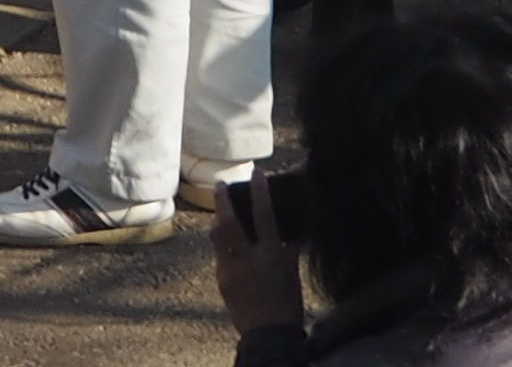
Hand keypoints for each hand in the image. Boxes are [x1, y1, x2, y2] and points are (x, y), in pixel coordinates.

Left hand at [209, 180, 304, 331]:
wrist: (268, 337)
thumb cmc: (287, 305)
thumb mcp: (291, 274)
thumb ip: (289, 249)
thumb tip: (294, 228)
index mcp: (270, 256)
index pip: (264, 216)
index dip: (260, 192)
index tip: (256, 173)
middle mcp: (247, 260)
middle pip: (229, 223)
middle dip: (223, 200)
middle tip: (219, 184)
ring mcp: (230, 271)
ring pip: (217, 237)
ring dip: (218, 220)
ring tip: (220, 210)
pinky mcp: (221, 281)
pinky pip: (219, 256)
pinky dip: (223, 246)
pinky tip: (227, 243)